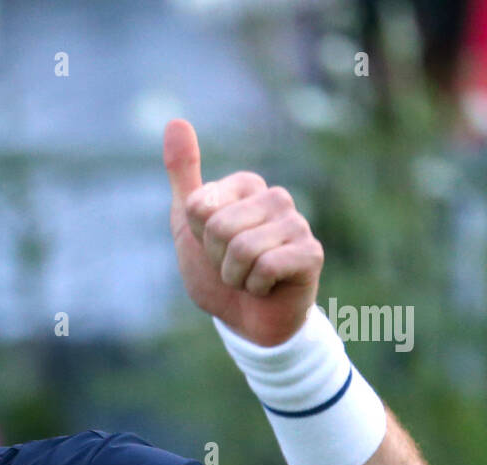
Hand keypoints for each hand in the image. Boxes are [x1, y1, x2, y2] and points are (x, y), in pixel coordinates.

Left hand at [163, 119, 322, 345]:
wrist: (245, 320)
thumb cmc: (218, 272)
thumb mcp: (189, 223)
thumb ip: (183, 174)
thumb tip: (175, 120)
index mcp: (247, 185)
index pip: (199, 206)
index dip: (198, 237)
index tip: (213, 247)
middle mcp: (276, 197)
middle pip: (218, 226)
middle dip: (216, 258)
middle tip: (231, 267)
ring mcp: (297, 224)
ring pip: (242, 247)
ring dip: (234, 275)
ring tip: (248, 277)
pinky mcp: (311, 253)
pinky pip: (266, 266)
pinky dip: (254, 287)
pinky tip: (267, 287)